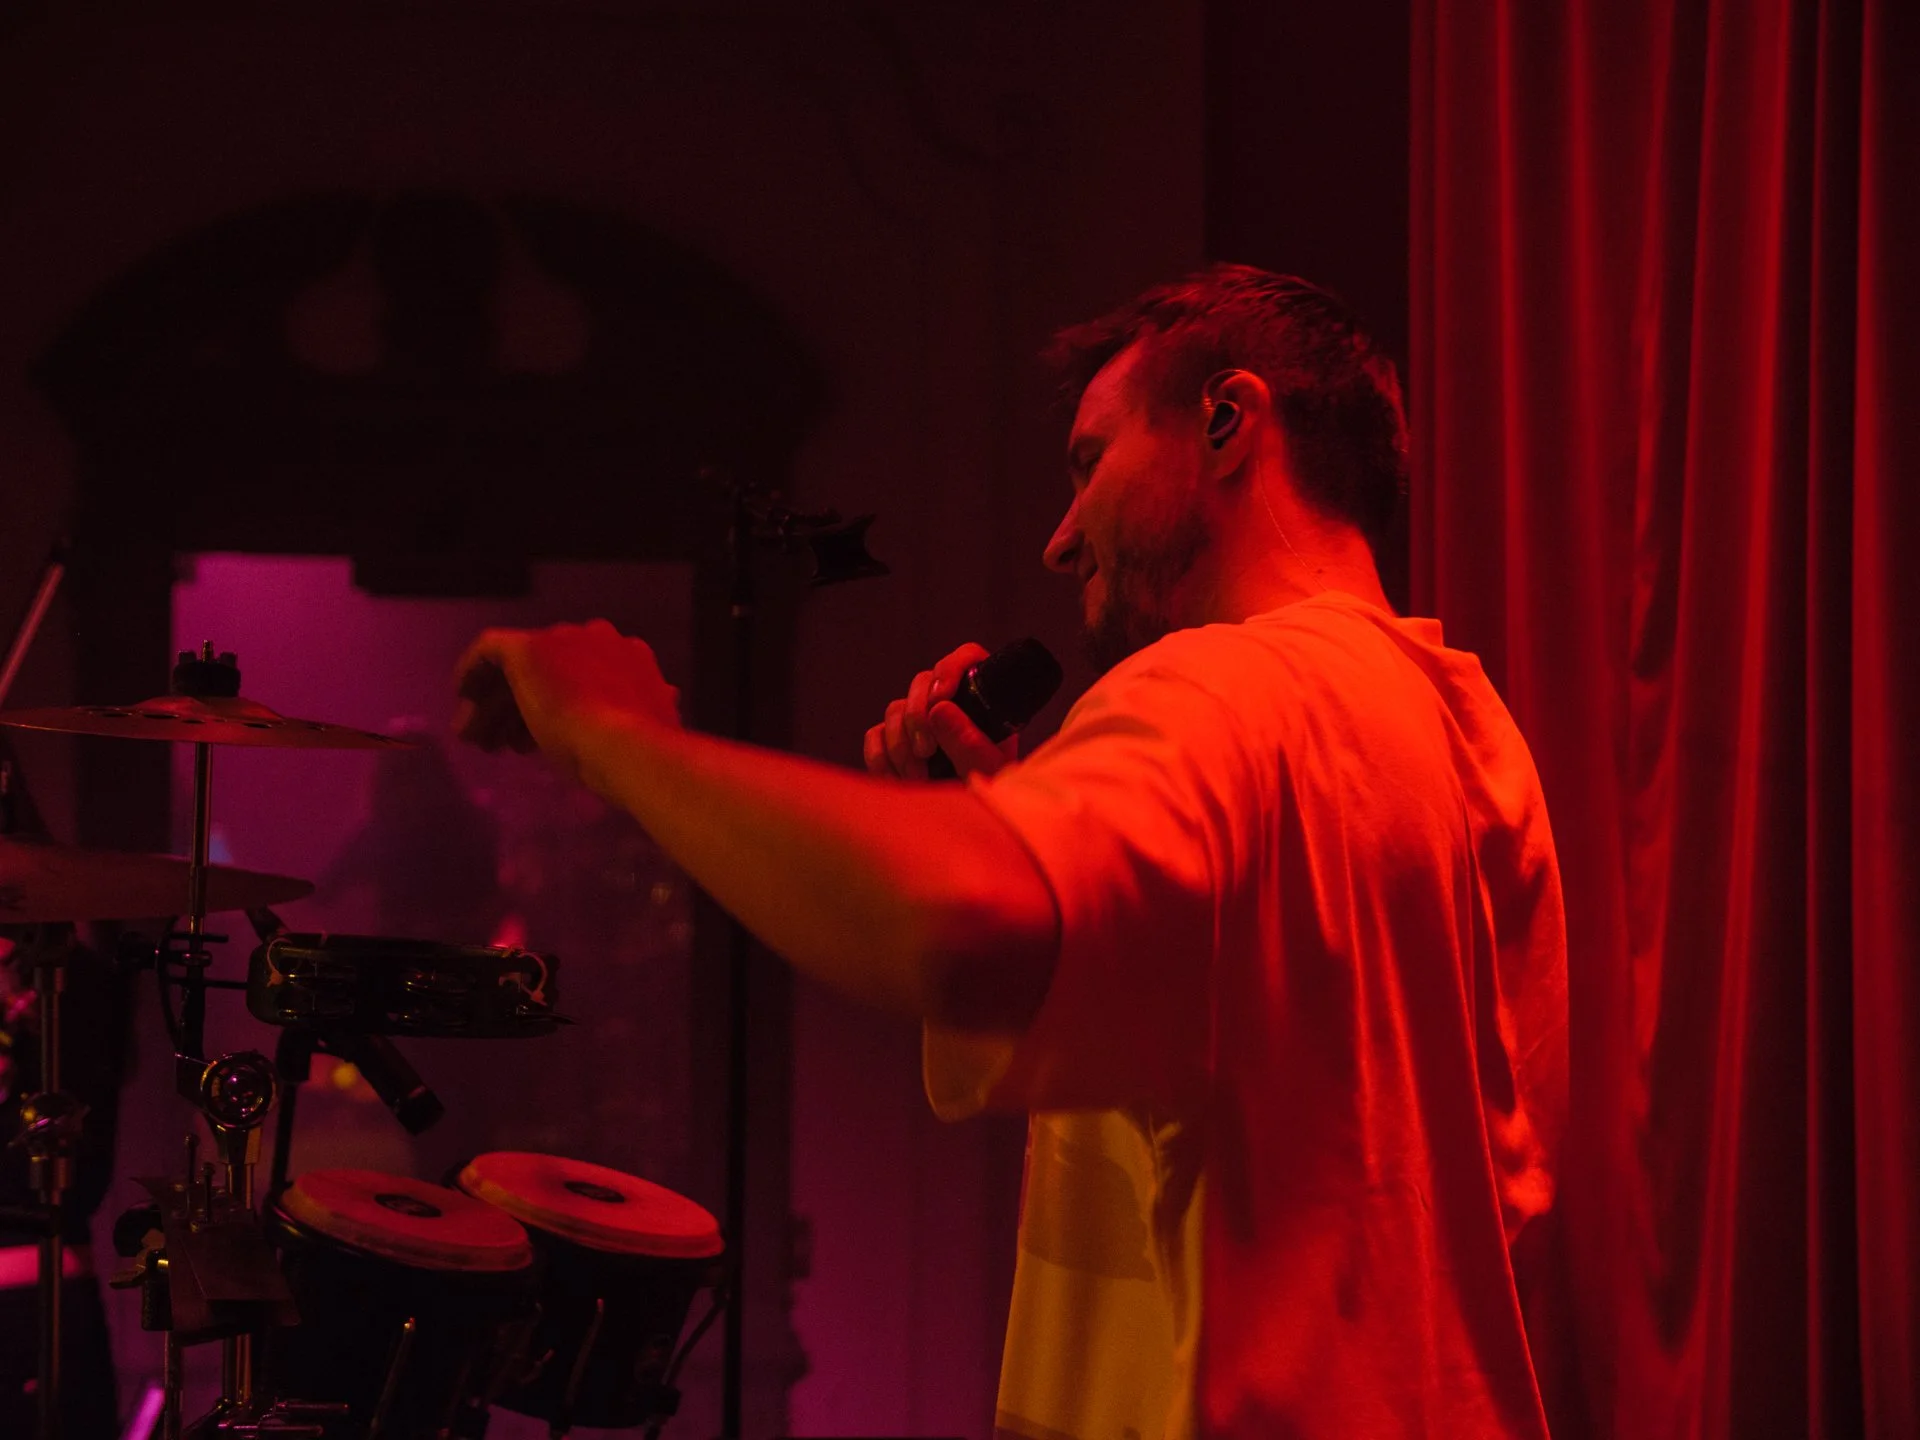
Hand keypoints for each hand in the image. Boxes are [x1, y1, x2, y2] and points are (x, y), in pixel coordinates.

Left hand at [453, 621, 679, 771]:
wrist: (625, 745)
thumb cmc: (639, 749)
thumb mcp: (646, 723)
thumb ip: (650, 706)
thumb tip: (671, 694)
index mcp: (629, 657)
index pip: (580, 677)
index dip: (554, 708)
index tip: (533, 745)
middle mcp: (597, 639)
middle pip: (546, 670)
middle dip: (519, 708)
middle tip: (500, 744)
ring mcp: (562, 640)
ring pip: (517, 669)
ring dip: (495, 705)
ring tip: (478, 741)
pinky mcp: (528, 647)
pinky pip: (491, 649)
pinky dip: (474, 670)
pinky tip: (462, 696)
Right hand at [862, 642, 1017, 781]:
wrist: (968, 828)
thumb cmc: (989, 795)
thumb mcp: (988, 772)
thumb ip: (970, 743)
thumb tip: (939, 707)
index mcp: (984, 702)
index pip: (968, 658)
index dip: (950, 668)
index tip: (938, 697)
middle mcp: (950, 704)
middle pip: (921, 681)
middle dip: (917, 716)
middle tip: (926, 752)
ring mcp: (920, 721)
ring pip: (895, 708)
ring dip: (901, 744)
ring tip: (918, 778)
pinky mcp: (895, 742)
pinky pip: (875, 735)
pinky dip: (881, 757)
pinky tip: (897, 780)